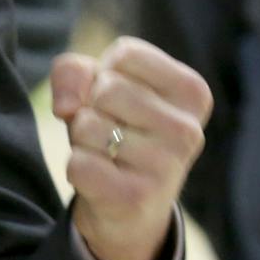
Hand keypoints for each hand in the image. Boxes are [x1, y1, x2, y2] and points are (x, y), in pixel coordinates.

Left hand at [51, 37, 211, 259]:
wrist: (130, 206)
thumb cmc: (117, 128)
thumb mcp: (96, 86)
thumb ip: (73, 70)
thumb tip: (67, 107)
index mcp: (192, 92)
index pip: (126, 53)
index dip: (105, 73)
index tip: (121, 99)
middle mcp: (189, 130)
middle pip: (105, 89)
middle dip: (91, 107)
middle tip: (111, 131)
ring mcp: (166, 166)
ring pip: (85, 125)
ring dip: (82, 139)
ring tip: (108, 155)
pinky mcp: (135, 197)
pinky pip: (77, 163)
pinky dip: (76, 168)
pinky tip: (102, 178)